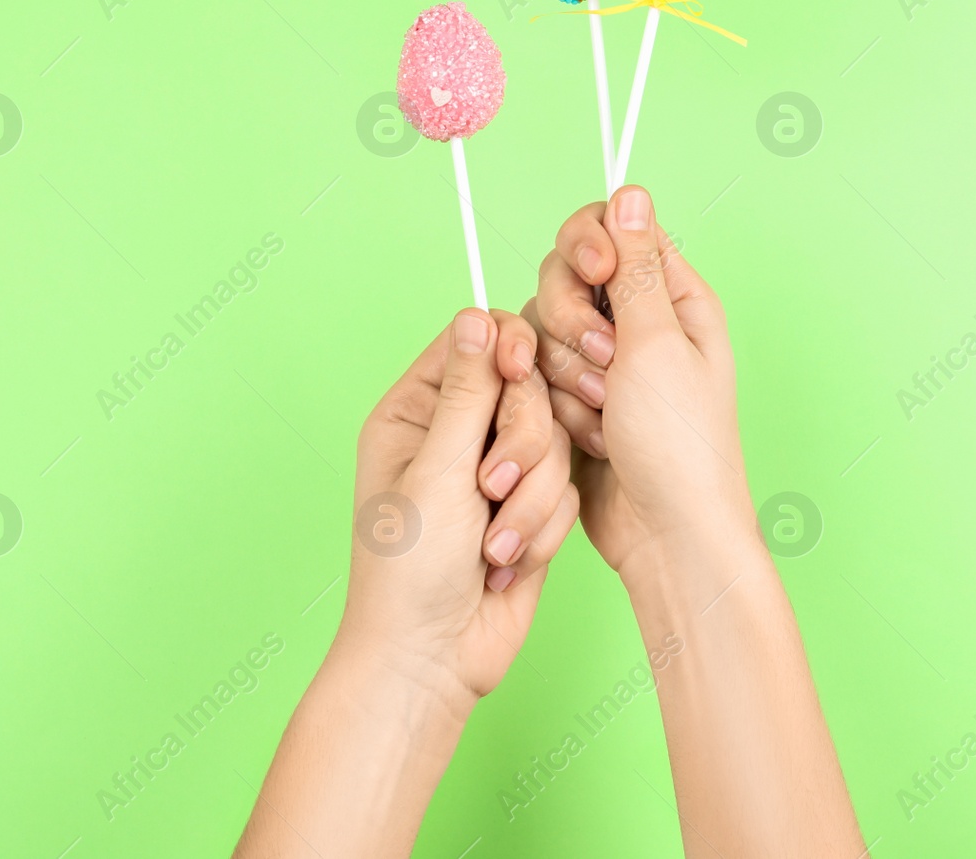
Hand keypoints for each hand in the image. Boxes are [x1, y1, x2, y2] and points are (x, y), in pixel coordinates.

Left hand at [341, 309, 577, 701]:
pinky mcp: (529, 509)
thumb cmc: (410, 571)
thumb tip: (478, 317)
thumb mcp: (437, 471)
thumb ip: (469, 393)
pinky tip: (508, 564)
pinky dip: (542, 529)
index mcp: (415, 411)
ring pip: (554, 442)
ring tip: (495, 544)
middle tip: (491, 487)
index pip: (477, 342)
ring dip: (531, 498)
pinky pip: (565, 489)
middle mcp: (456, 434)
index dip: (509, 350)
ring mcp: (496, 472)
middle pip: (528, 389)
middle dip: (523, 443)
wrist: (433, 658)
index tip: (522, 367)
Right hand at [525, 187, 756, 575]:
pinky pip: (535, 377)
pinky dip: (554, 404)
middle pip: (563, 275)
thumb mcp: (658, 343)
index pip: (611, 229)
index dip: (590, 244)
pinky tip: (589, 435)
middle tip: (607, 364)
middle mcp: (636, 321)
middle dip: (572, 321)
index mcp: (673, 296)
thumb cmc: (679, 444)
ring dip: (566, 372)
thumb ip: (634, 267)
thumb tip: (630, 192)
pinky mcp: (573, 400)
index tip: (596, 273)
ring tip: (605, 413)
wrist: (665, 533)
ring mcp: (603, 363)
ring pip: (541, 329)